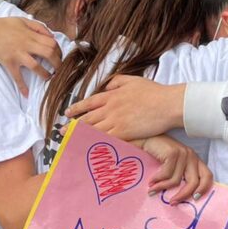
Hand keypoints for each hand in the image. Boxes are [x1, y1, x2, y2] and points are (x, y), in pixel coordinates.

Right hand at [0, 15, 62, 95]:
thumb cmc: (3, 25)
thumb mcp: (22, 20)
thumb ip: (38, 27)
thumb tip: (52, 36)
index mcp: (31, 34)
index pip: (51, 42)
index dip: (59, 50)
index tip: (60, 56)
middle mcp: (26, 44)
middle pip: (48, 53)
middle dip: (57, 63)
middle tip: (59, 69)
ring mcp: (17, 54)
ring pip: (36, 66)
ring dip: (45, 74)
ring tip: (49, 78)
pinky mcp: (9, 63)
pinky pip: (17, 76)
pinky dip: (22, 86)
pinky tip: (27, 94)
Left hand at [66, 74, 185, 139]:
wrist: (166, 104)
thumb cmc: (153, 92)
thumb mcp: (133, 80)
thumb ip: (117, 82)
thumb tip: (106, 87)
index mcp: (112, 95)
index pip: (89, 102)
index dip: (77, 108)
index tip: (67, 113)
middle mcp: (110, 108)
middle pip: (87, 118)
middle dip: (72, 125)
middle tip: (61, 131)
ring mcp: (115, 121)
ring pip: (93, 130)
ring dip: (80, 136)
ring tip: (69, 141)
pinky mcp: (123, 133)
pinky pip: (105, 140)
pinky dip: (95, 144)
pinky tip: (87, 148)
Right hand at [137, 135, 213, 202]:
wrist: (145, 137)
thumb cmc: (157, 154)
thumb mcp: (172, 166)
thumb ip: (179, 176)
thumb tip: (179, 198)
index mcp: (195, 160)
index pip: (207, 176)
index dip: (203, 189)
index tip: (194, 199)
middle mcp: (192, 156)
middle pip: (194, 182)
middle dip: (183, 195)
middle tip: (172, 202)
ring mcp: (183, 154)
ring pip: (176, 180)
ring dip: (162, 188)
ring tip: (152, 190)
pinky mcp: (173, 153)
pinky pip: (166, 174)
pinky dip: (157, 180)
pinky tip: (150, 182)